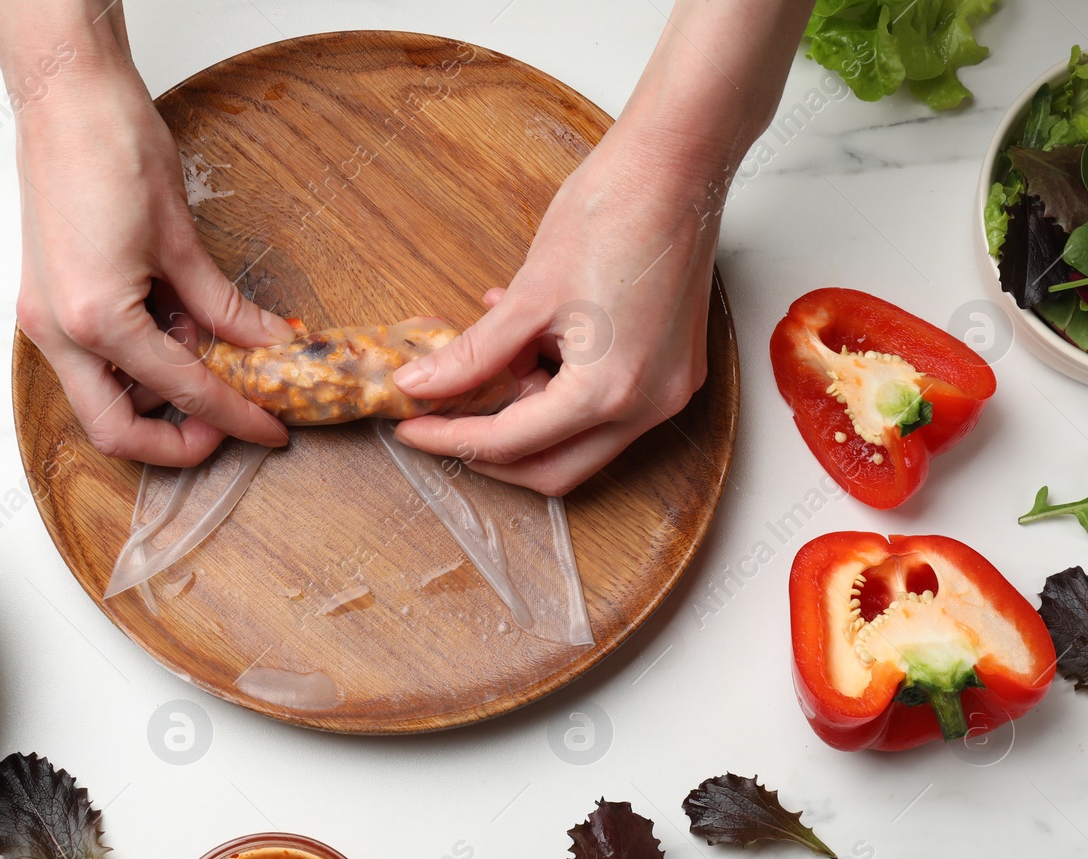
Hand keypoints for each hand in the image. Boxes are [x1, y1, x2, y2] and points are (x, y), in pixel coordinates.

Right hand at [0, 4, 293, 464]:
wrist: (66, 96)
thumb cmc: (113, 147)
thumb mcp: (181, 240)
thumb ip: (224, 307)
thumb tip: (269, 345)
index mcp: (94, 320)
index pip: (180, 391)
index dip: (234, 417)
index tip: (269, 428)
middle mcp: (58, 332)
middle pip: (114, 430)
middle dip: (176, 442)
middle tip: (229, 420)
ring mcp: (45, 320)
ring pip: (101, 399)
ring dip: (157, 397)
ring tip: (209, 356)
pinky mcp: (47, 303)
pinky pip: (93, 362)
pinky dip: (138, 364)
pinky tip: (178, 333)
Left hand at [391, 135, 717, 495]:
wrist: (675, 163)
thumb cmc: (612, 214)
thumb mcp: (527, 295)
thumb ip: (473, 354)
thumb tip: (420, 386)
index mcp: (609, 392)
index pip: (513, 442)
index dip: (452, 439)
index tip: (412, 430)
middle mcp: (648, 405)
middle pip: (555, 467)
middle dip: (494, 452)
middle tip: (443, 424)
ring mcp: (667, 389)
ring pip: (581, 437)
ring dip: (529, 412)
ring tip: (495, 355)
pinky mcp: (674, 368)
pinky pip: (606, 402)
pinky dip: (562, 386)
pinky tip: (531, 339)